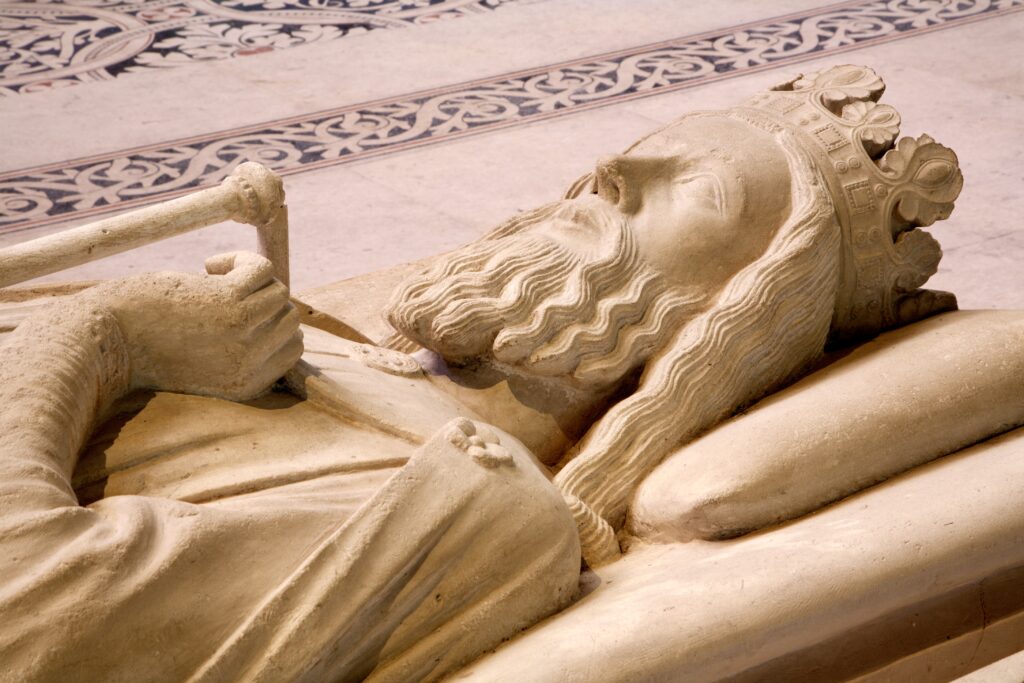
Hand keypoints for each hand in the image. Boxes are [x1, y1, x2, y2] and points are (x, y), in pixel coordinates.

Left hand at [97, 251, 302, 400]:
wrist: (101, 340)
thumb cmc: (145, 346)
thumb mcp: (204, 358)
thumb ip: (241, 344)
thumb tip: (278, 298)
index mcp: (248, 385)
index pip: (293, 348)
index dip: (273, 324)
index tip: (241, 313)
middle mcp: (252, 363)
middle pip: (290, 317)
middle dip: (263, 300)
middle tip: (225, 295)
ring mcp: (243, 333)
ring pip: (278, 290)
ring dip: (251, 278)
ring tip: (214, 280)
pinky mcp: (229, 302)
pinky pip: (262, 268)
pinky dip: (240, 259)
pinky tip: (208, 267)